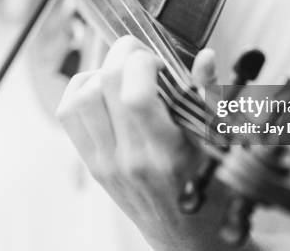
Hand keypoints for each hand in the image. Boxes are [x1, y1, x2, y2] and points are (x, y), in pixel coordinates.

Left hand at [56, 35, 229, 250]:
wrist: (186, 236)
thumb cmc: (208, 191)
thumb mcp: (220, 144)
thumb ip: (210, 95)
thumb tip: (205, 56)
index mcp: (166, 154)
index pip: (134, 95)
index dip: (142, 62)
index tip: (159, 61)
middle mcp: (129, 159)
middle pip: (104, 86)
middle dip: (122, 55)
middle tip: (142, 56)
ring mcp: (105, 163)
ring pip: (79, 99)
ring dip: (99, 73)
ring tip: (123, 74)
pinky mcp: (93, 164)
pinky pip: (69, 116)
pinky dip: (80, 91)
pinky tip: (104, 89)